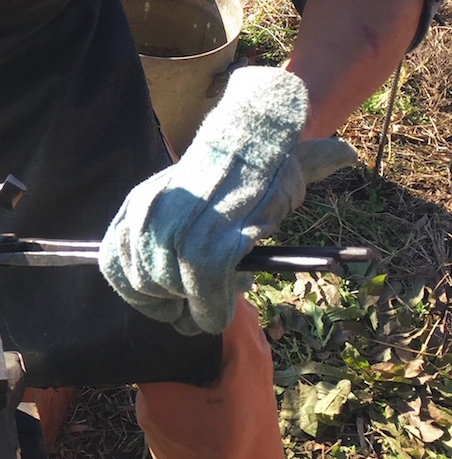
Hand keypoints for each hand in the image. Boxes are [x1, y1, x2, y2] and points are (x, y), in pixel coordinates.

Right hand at [99, 67, 356, 334]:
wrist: (240, 137)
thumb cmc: (272, 169)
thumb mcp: (296, 177)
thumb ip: (312, 183)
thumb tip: (343, 159)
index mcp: (215, 198)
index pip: (204, 265)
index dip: (208, 304)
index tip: (215, 320)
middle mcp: (175, 199)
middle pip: (166, 276)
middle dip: (182, 308)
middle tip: (198, 320)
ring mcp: (147, 205)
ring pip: (139, 273)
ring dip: (156, 300)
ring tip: (177, 306)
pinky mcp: (129, 210)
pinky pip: (114, 260)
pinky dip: (129, 284)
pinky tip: (152, 295)